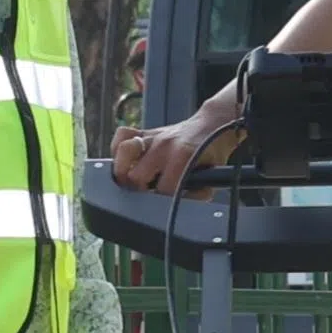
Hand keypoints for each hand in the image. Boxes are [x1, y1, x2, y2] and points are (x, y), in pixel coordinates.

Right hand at [109, 94, 243, 194]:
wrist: (213, 126)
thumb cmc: (210, 154)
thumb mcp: (211, 178)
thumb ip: (196, 194)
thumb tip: (180, 206)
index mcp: (182, 156)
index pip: (162, 189)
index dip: (163, 201)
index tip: (165, 203)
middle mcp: (164, 145)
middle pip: (137, 175)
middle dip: (141, 190)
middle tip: (148, 193)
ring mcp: (152, 136)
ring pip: (124, 152)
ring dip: (124, 170)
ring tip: (131, 180)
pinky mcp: (145, 131)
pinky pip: (123, 135)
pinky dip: (119, 147)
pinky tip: (126, 161)